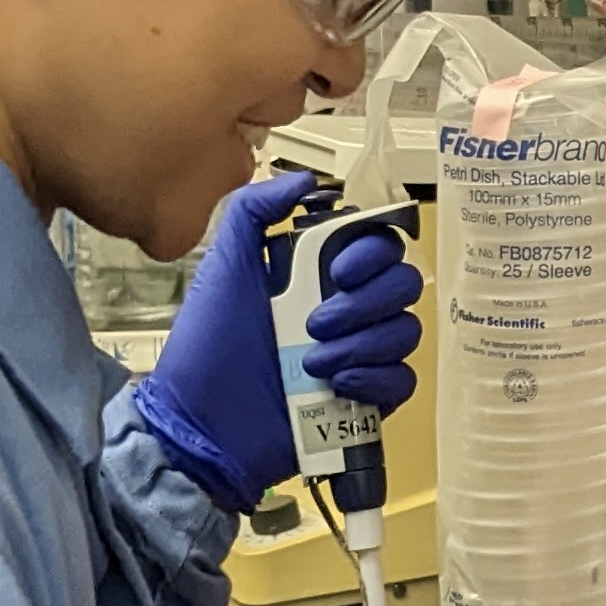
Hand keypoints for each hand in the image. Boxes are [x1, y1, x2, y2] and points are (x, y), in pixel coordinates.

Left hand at [133, 176, 426, 513]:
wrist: (201, 425)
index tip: (338, 270)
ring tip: (312, 363)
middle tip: (315, 323)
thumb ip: (251, 211)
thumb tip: (302, 180)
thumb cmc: (206, 350)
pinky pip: (401, 381)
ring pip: (404, 332)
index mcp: (314, 275)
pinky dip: (375, 379)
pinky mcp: (364, 399)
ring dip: (362, 343)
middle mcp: (343, 310)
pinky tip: (337, 384)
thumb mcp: (223, 268)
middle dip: (365, 302)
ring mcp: (357, 355)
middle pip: (402, 285)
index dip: (370, 253)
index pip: (377, 246)